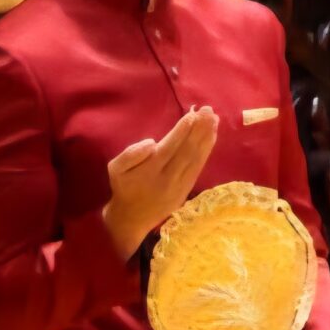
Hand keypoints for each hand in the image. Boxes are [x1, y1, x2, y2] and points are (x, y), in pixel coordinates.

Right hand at [103, 107, 218, 255]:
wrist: (133, 218)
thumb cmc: (124, 188)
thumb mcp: (116, 170)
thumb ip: (131, 154)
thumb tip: (152, 142)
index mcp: (150, 171)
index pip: (169, 148)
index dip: (182, 132)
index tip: (193, 115)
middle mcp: (168, 178)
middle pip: (187, 151)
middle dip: (199, 130)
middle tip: (208, 111)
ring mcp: (181, 184)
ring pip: (196, 158)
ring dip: (206, 138)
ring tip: (214, 119)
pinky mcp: (188, 188)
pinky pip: (199, 166)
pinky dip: (207, 150)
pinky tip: (212, 136)